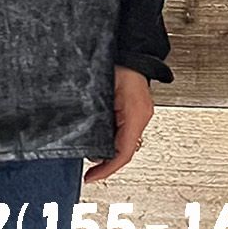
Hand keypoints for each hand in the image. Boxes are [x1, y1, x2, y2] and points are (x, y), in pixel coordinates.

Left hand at [84, 66, 153, 182]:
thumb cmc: (119, 64)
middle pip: (124, 150)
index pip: (123, 153)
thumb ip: (98, 113)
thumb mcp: (104, 91)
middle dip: (106, 161)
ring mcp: (138, 114)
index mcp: (136, 116)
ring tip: (90, 152)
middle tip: (89, 169)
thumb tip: (87, 133)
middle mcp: (140, 118)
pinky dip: (110, 137)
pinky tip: (98, 136)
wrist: (131, 51)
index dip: (106, 169)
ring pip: (123, 141)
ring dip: (108, 149)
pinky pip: (122, 130)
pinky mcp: (132, 110)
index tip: (92, 177)